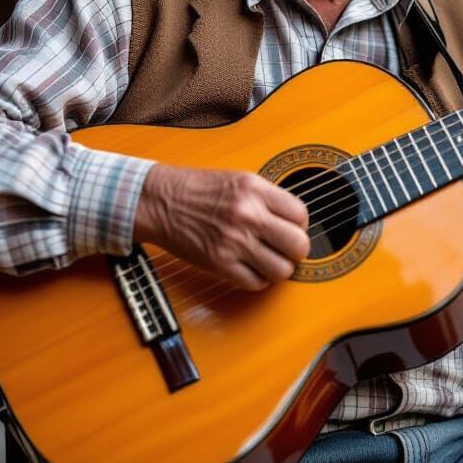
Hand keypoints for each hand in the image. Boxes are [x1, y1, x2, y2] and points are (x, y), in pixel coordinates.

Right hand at [133, 164, 309, 290]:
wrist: (161, 201)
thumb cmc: (199, 188)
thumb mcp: (240, 180)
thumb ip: (269, 198)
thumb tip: (295, 221)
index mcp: (255, 190)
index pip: (301, 214)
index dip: (300, 224)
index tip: (291, 227)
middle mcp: (248, 215)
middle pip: (298, 245)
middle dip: (297, 250)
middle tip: (286, 249)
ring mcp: (234, 241)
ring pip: (282, 270)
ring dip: (279, 268)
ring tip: (270, 260)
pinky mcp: (219, 263)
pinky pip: (256, 283)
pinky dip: (258, 280)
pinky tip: (251, 268)